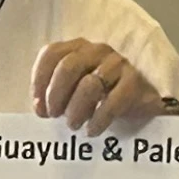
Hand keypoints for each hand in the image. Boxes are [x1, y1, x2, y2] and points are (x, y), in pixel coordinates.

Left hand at [31, 37, 166, 135]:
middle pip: (68, 67)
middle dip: (56, 94)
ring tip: (73, 125)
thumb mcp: (73, 90)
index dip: (39, 80)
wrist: (140, 102)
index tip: (39, 106)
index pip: (51, 54)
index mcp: (77, 48)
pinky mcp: (134, 83)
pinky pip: (112, 102)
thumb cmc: (99, 96)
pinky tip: (92, 130)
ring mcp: (117, 64)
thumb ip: (53, 95)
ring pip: (89, 84)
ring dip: (76, 109)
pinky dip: (98, 120)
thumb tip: (40, 109)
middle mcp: (97, 50)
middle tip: (54, 115)